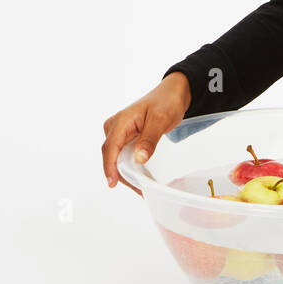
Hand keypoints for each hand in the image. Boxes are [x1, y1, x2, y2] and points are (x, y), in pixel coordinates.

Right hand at [101, 72, 191, 192]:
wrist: (173, 93)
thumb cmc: (166, 102)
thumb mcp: (161, 119)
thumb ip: (149, 139)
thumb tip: (139, 158)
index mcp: (121, 120)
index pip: (110, 148)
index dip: (110, 167)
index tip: (113, 183)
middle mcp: (115, 127)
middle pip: (112, 156)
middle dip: (122, 175)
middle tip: (139, 190)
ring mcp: (119, 132)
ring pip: (116, 158)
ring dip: (126, 173)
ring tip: (141, 187)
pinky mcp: (125, 137)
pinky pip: (122, 155)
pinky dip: (129, 167)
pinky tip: (140, 177)